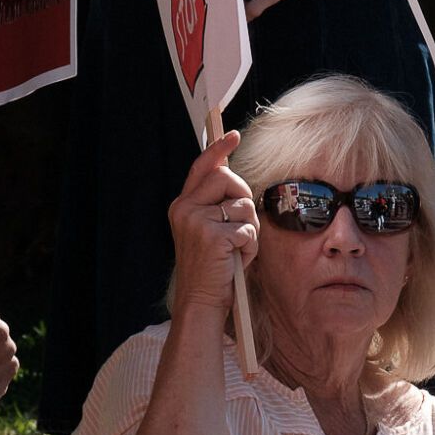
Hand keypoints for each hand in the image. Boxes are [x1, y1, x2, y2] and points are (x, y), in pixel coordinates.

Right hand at [169, 131, 256, 315]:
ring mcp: (196, 221)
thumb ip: (218, 203)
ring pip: (243, 204)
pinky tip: (238, 260)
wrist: (202, 298)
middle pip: (228, 178)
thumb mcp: (211, 228)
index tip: (233, 136)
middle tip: (241, 225)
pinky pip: (248, 228)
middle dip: (244, 198)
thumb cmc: (214, 265)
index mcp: (183, 205)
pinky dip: (251, 246)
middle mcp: (185, 208)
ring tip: (237, 248)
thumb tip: (231, 173)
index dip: (218, 150)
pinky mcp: (212, 236)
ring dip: (250, 228)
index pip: (201, 167)